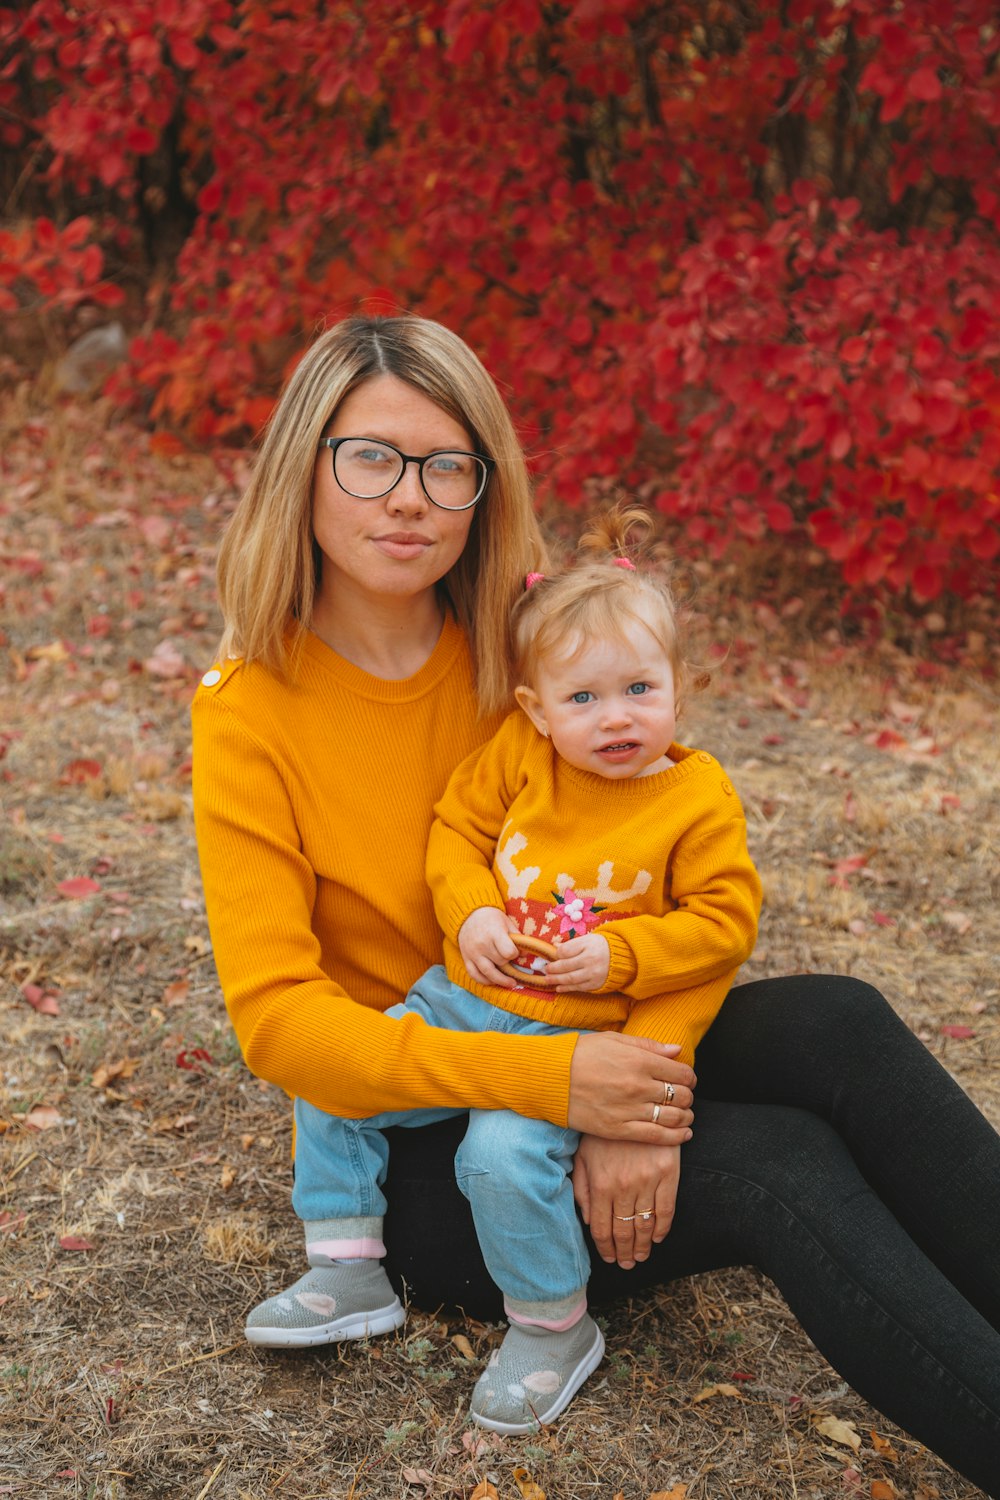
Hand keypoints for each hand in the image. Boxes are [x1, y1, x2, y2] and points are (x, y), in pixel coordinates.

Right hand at [457, 906, 519, 987]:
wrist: (468, 915)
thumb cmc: (491, 918)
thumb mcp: (506, 922)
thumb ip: (517, 937)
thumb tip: (526, 954)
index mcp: (493, 933)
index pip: (508, 952)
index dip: (515, 953)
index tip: (515, 951)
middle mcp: (482, 944)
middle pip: (500, 962)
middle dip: (508, 963)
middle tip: (510, 959)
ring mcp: (473, 953)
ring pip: (488, 973)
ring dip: (501, 980)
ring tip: (511, 983)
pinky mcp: (466, 959)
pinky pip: (475, 975)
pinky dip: (484, 981)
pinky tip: (493, 982)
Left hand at [544, 933, 610, 991]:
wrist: (623, 958)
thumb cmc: (602, 946)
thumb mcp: (588, 939)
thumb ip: (572, 944)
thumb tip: (555, 947)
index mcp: (588, 945)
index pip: (566, 951)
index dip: (556, 954)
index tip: (551, 956)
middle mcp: (591, 960)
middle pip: (566, 966)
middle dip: (553, 969)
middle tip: (545, 970)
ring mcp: (593, 974)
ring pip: (571, 979)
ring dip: (557, 980)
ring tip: (548, 979)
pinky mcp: (596, 984)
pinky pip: (579, 988)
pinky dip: (568, 988)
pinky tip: (559, 988)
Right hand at [567, 1031, 694, 1143]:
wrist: (550, 1078)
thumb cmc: (580, 1054)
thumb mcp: (614, 1040)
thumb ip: (648, 1046)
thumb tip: (677, 1050)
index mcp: (639, 1061)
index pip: (682, 1073)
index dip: (689, 1077)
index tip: (686, 1079)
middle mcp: (638, 1086)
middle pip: (681, 1096)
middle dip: (688, 1096)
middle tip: (684, 1097)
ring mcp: (629, 1110)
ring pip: (673, 1117)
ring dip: (686, 1117)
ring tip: (685, 1115)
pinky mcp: (618, 1129)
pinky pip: (657, 1137)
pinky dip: (676, 1138)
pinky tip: (683, 1135)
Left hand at [573, 1135, 681, 1267]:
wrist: (637, 1104)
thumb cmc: (605, 1131)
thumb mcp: (583, 1156)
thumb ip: (582, 1189)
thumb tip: (588, 1220)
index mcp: (600, 1184)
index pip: (602, 1229)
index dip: (606, 1249)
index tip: (610, 1258)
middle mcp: (624, 1186)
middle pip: (624, 1232)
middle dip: (625, 1253)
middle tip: (627, 1264)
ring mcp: (647, 1181)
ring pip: (646, 1225)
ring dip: (644, 1246)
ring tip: (641, 1256)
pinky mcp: (668, 1173)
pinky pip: (667, 1209)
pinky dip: (663, 1228)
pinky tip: (658, 1237)